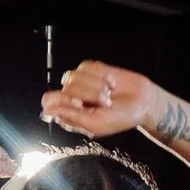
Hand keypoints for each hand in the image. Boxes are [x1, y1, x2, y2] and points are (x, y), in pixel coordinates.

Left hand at [40, 60, 163, 139]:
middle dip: (88, 94)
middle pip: (65, 88)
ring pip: (75, 75)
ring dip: (96, 85)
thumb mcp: (95, 124)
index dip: (62, 100)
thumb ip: (70, 117)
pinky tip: (111, 84)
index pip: (49, 101)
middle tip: (105, 103)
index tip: (80, 103)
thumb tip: (46, 111)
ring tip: (109, 95)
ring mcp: (81, 83)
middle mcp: (72, 98)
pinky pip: (87, 66)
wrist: (142, 102)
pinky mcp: (91, 70)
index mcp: (69, 115)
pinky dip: (102, 75)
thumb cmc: (120, 118)